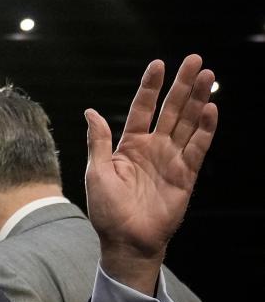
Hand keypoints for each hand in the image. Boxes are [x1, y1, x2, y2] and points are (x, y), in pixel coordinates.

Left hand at [85, 54, 217, 292]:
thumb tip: (91, 112)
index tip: (159, 64)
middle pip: (171, 110)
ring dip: (199, 100)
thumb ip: (98, 141)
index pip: (143, 108)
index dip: (151, 87)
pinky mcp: (185, 175)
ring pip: (188, 123)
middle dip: (183, 85)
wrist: (125, 240)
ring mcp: (171, 160)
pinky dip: (205, 129)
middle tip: (196, 61)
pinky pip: (197, 148)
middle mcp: (153, 148)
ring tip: (209, 77)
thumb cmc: (107, 210)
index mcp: (129, 145)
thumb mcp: (97, 171)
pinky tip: (211, 110)